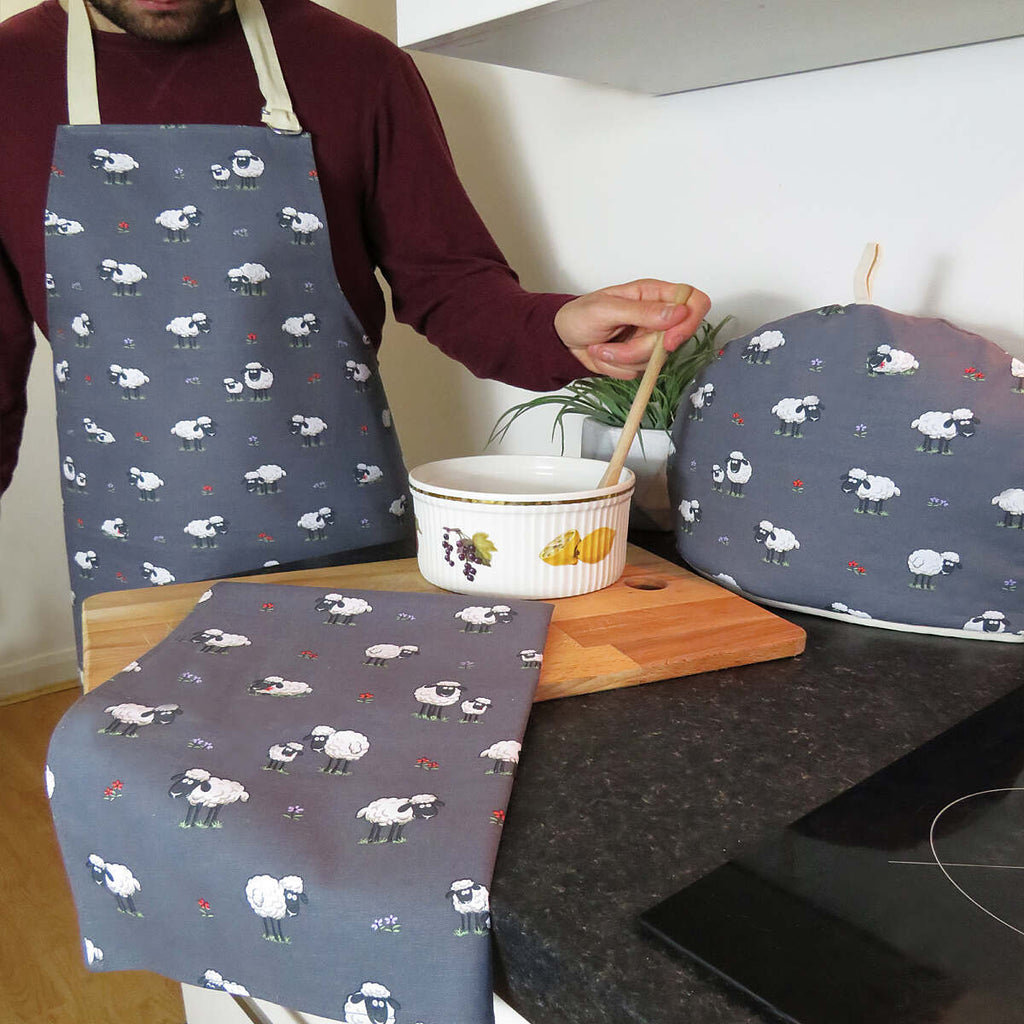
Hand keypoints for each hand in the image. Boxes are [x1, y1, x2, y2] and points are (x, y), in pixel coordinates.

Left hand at [554, 278, 710, 378]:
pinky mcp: (640, 359)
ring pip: (654, 361)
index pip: (694, 302)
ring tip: (600, 347)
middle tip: (610, 345)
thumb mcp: (607, 309)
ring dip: (622, 359)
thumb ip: (643, 311)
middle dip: (638, 349)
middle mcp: (657, 317)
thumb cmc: (580, 315)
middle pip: (673, 341)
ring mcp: (650, 339)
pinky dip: (617, 368)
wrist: (562, 339)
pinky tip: (603, 355)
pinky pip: (639, 372)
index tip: (669, 341)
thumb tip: (678, 312)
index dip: (690, 322)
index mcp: (653, 294)